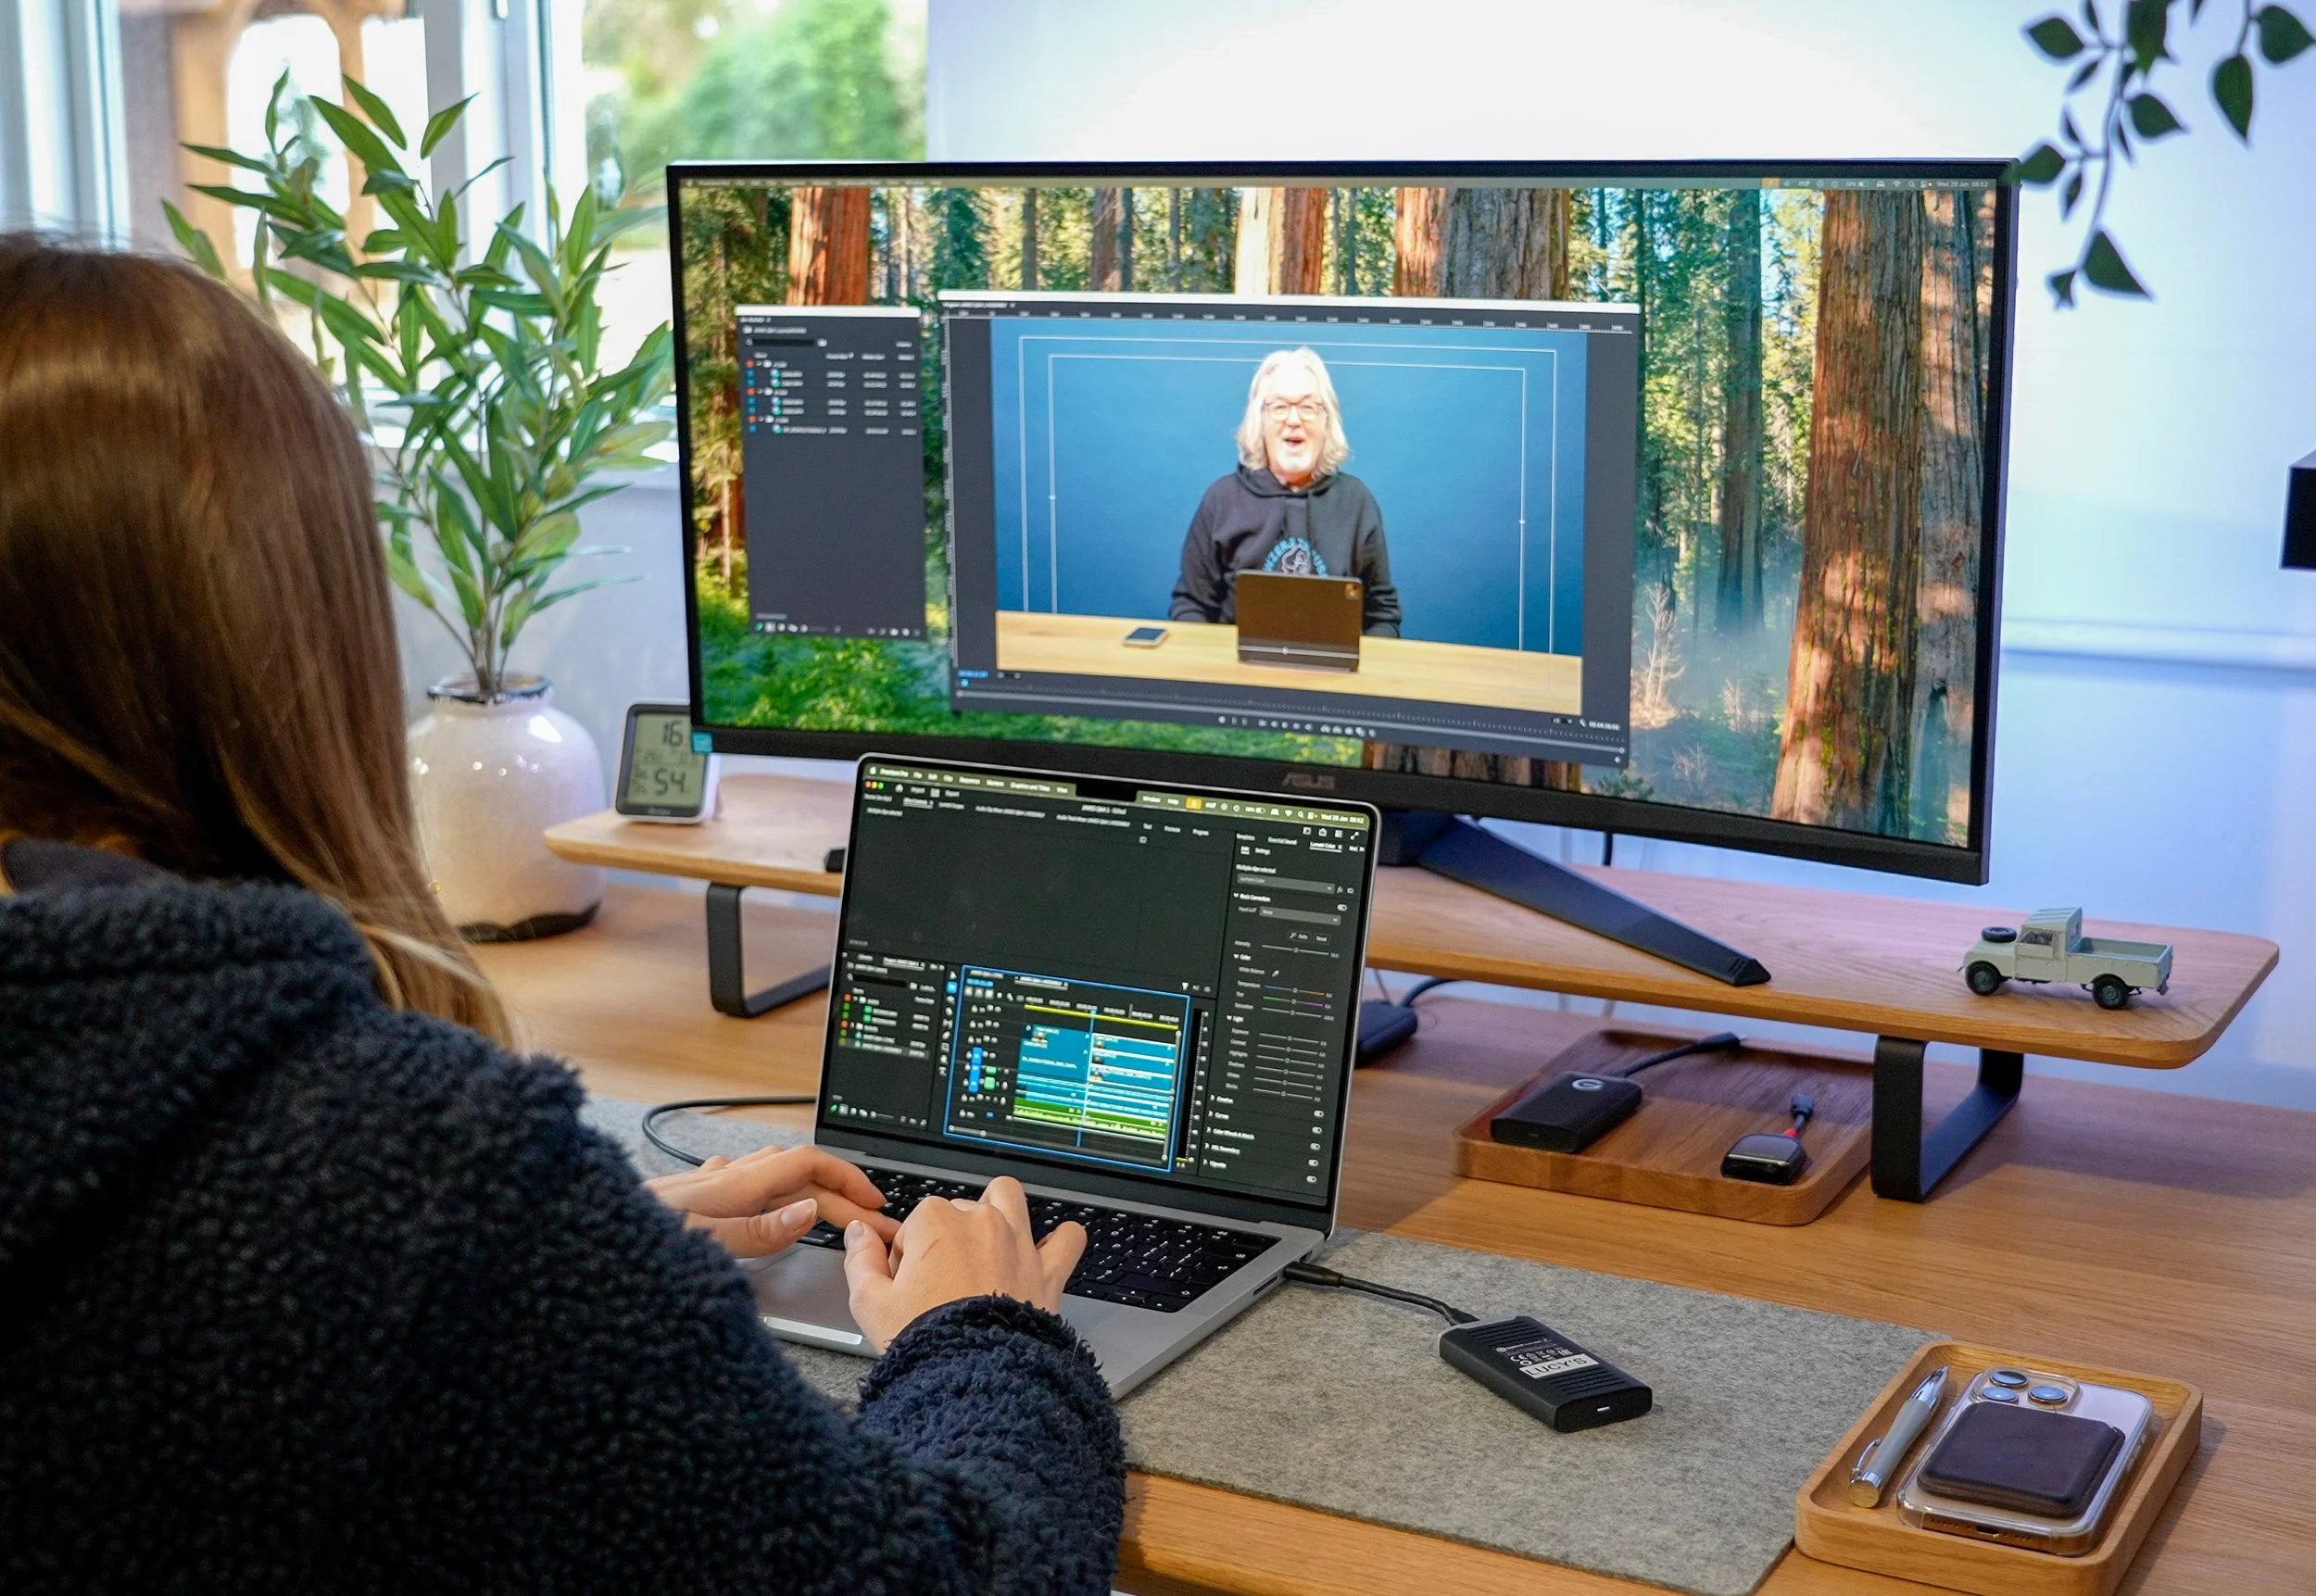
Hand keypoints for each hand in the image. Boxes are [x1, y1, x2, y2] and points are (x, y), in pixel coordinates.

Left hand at [646, 1145, 899, 1258]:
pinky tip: (756, 1194)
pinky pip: (740, 1183)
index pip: (809, 1165)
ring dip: (806, 1184)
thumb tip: (808, 1213)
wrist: (579, 1230)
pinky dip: (766, 1188)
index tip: (875, 1204)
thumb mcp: (700, 1242)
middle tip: (867, 1220)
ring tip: (828, 1201)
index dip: (848, 1179)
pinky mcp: (690, 1198)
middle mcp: (725, 1178)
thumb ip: (756, 1231)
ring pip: (770, 1173)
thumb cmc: (632, 1239)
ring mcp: (707, 1185)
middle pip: (798, 1173)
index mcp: (736, 1185)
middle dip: (839, 1192)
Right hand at [842, 1176, 1085, 1352]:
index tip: (907, 1285)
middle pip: (957, 1211)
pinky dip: (1061, 1240)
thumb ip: (860, 1259)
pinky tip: (1048, 1248)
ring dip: (998, 1209)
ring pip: (1008, 1198)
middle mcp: (979, 1221)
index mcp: (934, 1221)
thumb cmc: (924, 1340)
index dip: (907, 1255)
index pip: (914, 1224)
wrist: (973, 1376)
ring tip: (986, 1240)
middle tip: (939, 1283)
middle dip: (946, 1239)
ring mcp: (1017, 1241)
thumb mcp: (870, 1303)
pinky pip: (1068, 1238)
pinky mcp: (1046, 1269)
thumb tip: (858, 1233)